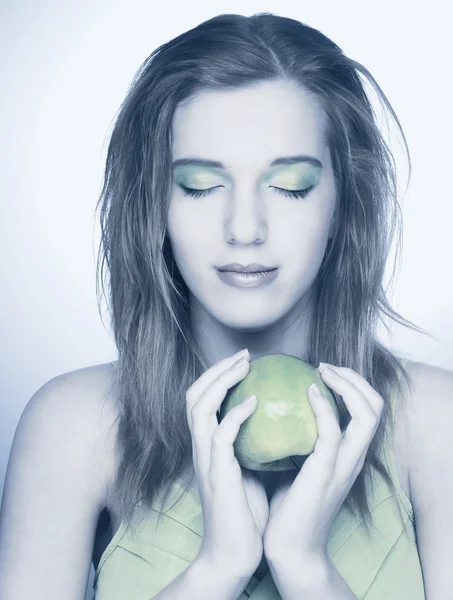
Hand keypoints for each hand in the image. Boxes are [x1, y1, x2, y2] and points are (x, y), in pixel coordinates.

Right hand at [185, 349, 268, 577]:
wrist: (233, 554)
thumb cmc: (245, 513)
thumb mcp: (247, 469)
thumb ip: (251, 443)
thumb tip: (276, 418)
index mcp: (208, 445)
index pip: (201, 399)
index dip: (217, 375)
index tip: (244, 361)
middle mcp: (201, 448)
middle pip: (194, 395)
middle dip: (217, 369)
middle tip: (245, 355)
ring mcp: (206, 461)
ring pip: (200, 408)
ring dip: (222, 382)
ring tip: (245, 367)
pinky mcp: (217, 476)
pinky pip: (221, 436)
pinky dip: (235, 414)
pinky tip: (255, 402)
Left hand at [262, 363, 383, 565]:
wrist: (290, 548)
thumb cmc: (289, 506)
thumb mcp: (300, 463)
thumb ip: (301, 437)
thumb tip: (280, 407)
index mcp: (349, 454)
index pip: (369, 409)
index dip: (353, 383)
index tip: (324, 371)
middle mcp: (354, 457)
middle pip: (375, 406)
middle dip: (354, 377)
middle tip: (325, 366)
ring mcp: (343, 465)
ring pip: (366, 414)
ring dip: (346, 384)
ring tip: (322, 371)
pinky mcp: (325, 473)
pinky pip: (333, 432)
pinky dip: (325, 407)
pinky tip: (308, 391)